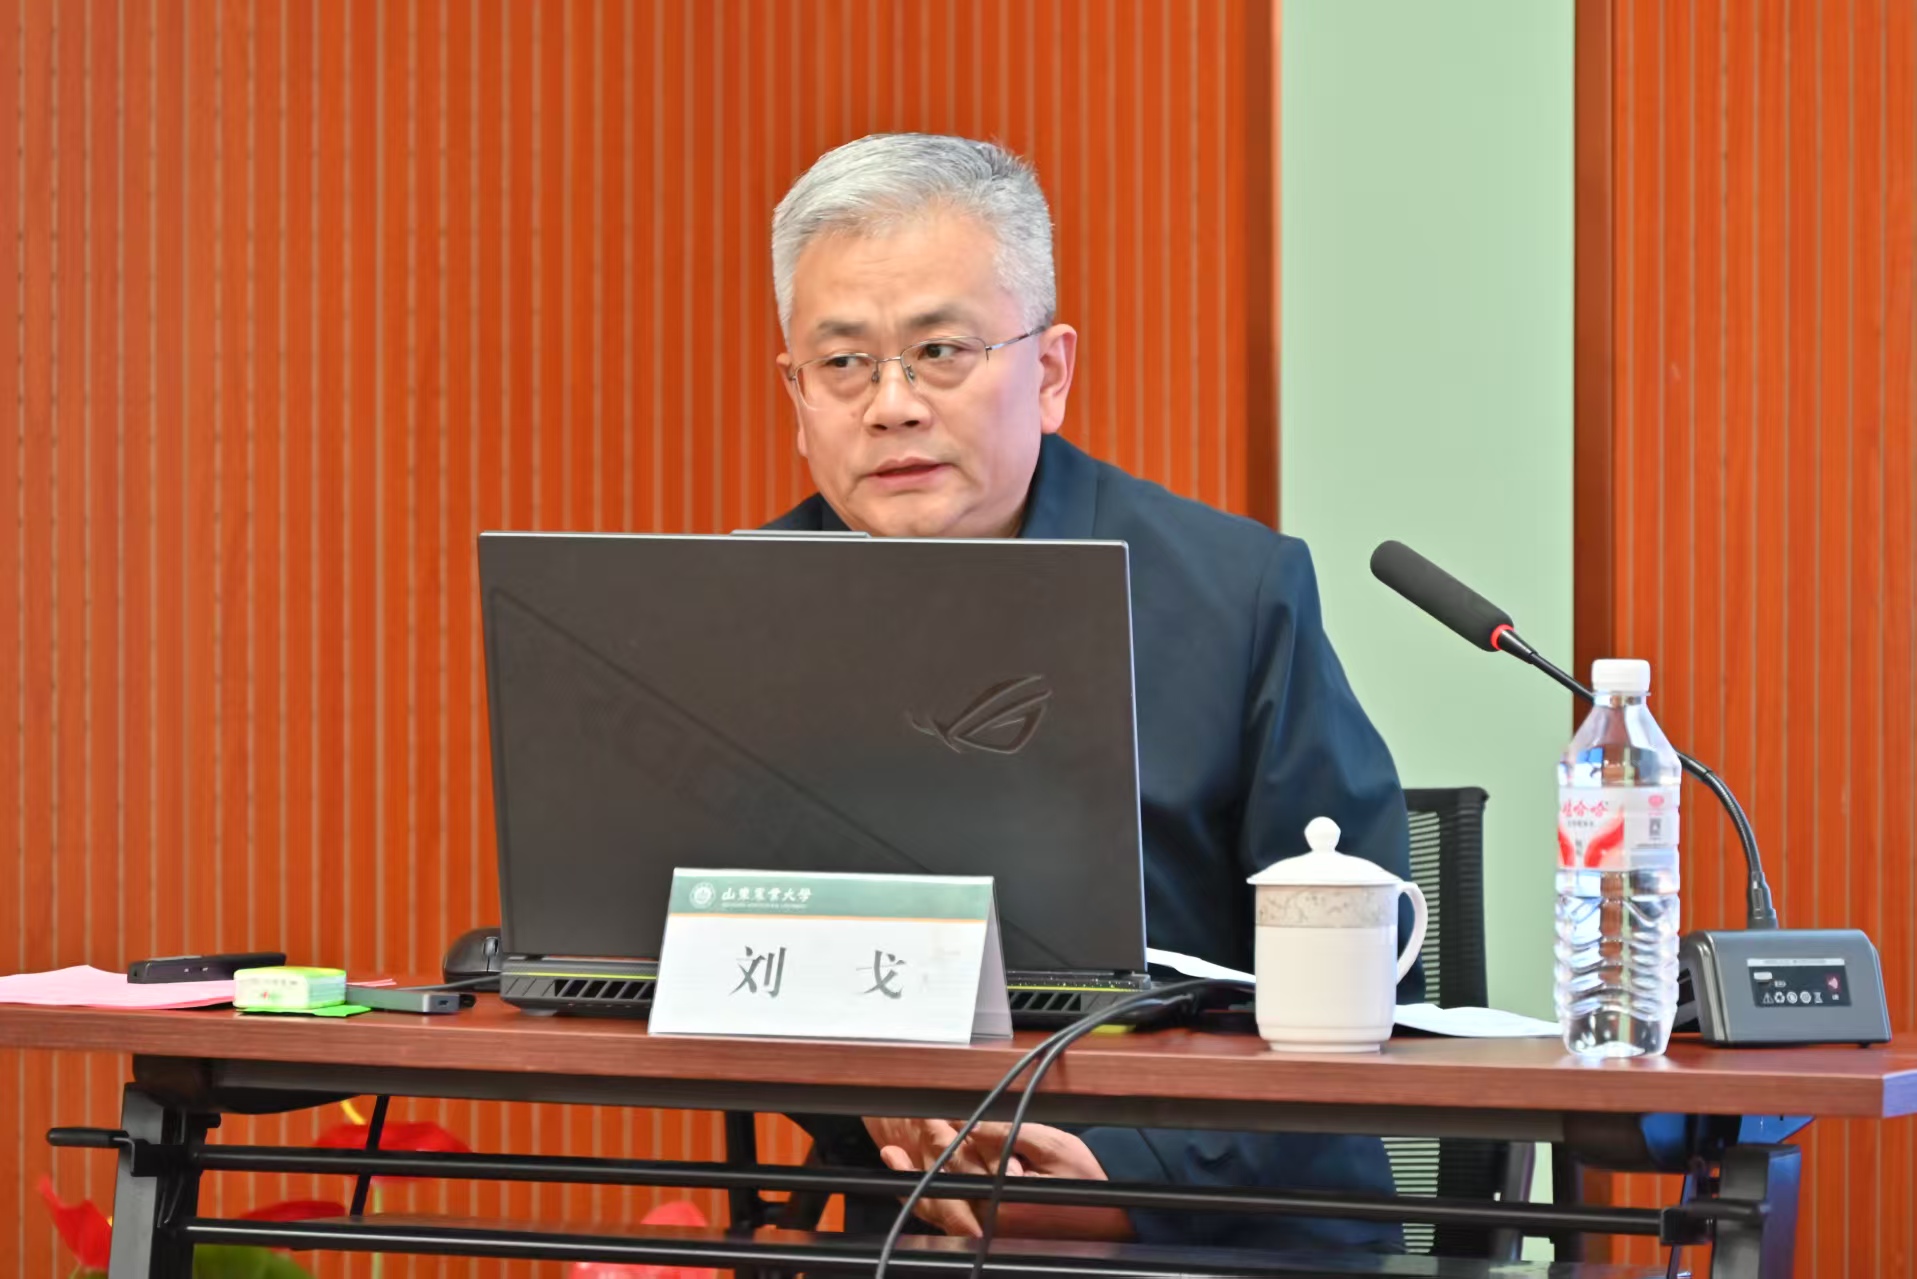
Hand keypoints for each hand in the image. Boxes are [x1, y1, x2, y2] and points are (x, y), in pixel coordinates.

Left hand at [871, 1120, 1132, 1242]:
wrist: (1108, 1223)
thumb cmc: (1086, 1186)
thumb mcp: (1056, 1148)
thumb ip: (1012, 1135)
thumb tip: (976, 1124)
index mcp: (1004, 1196)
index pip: (961, 1160)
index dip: (941, 1134)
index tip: (930, 1114)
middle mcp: (990, 1220)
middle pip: (943, 1183)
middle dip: (925, 1152)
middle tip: (915, 1126)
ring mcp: (987, 1231)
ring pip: (938, 1209)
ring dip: (913, 1180)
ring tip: (893, 1156)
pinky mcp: (989, 1235)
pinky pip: (947, 1223)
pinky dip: (926, 1205)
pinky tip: (913, 1184)